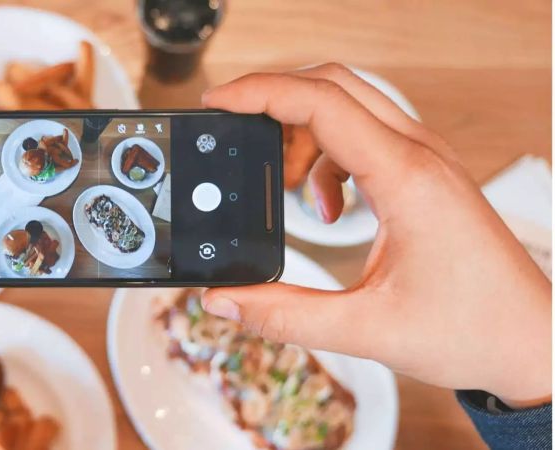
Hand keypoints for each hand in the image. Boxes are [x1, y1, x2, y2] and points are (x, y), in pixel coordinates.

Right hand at [201, 64, 551, 407]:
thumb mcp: (366, 329)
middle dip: (274, 101)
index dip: (261, 93)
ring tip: (283, 187)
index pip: (322, 103)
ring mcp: (426, 161)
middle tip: (235, 132)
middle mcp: (419, 156)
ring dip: (301, 134)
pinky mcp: (425, 175)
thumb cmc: (474, 330)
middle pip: (333, 86)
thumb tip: (225, 299)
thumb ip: (285, 316)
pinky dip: (327, 158)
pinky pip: (363, 137)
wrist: (532, 342)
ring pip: (348, 107)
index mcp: (406, 179)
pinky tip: (327, 207)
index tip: (219, 103)